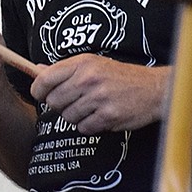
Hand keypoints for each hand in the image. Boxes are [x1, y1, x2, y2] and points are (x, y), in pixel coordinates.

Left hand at [29, 54, 166, 133]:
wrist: (153, 89)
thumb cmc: (121, 76)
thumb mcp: (92, 64)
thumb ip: (64, 69)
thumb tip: (37, 70)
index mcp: (82, 63)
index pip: (45, 79)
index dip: (38, 90)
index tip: (41, 94)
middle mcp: (88, 79)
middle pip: (54, 101)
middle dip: (60, 105)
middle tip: (74, 101)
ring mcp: (98, 98)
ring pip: (68, 117)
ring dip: (77, 116)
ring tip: (91, 107)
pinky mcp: (108, 116)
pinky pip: (84, 128)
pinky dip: (90, 126)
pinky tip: (100, 116)